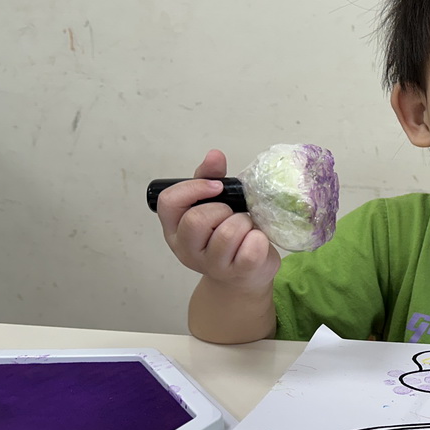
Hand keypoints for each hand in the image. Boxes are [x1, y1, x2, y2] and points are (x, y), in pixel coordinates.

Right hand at [156, 149, 280, 290]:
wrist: (246, 274)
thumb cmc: (228, 234)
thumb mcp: (214, 204)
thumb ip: (210, 179)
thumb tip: (214, 155)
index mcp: (175, 228)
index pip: (169, 202)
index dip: (193, 189)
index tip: (217, 187)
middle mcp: (186, 249)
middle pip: (197, 220)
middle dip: (222, 210)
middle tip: (232, 214)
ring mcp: (211, 265)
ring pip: (227, 233)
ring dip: (243, 223)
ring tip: (245, 228)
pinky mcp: (238, 273)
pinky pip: (251, 249)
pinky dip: (260, 239)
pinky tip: (256, 241)